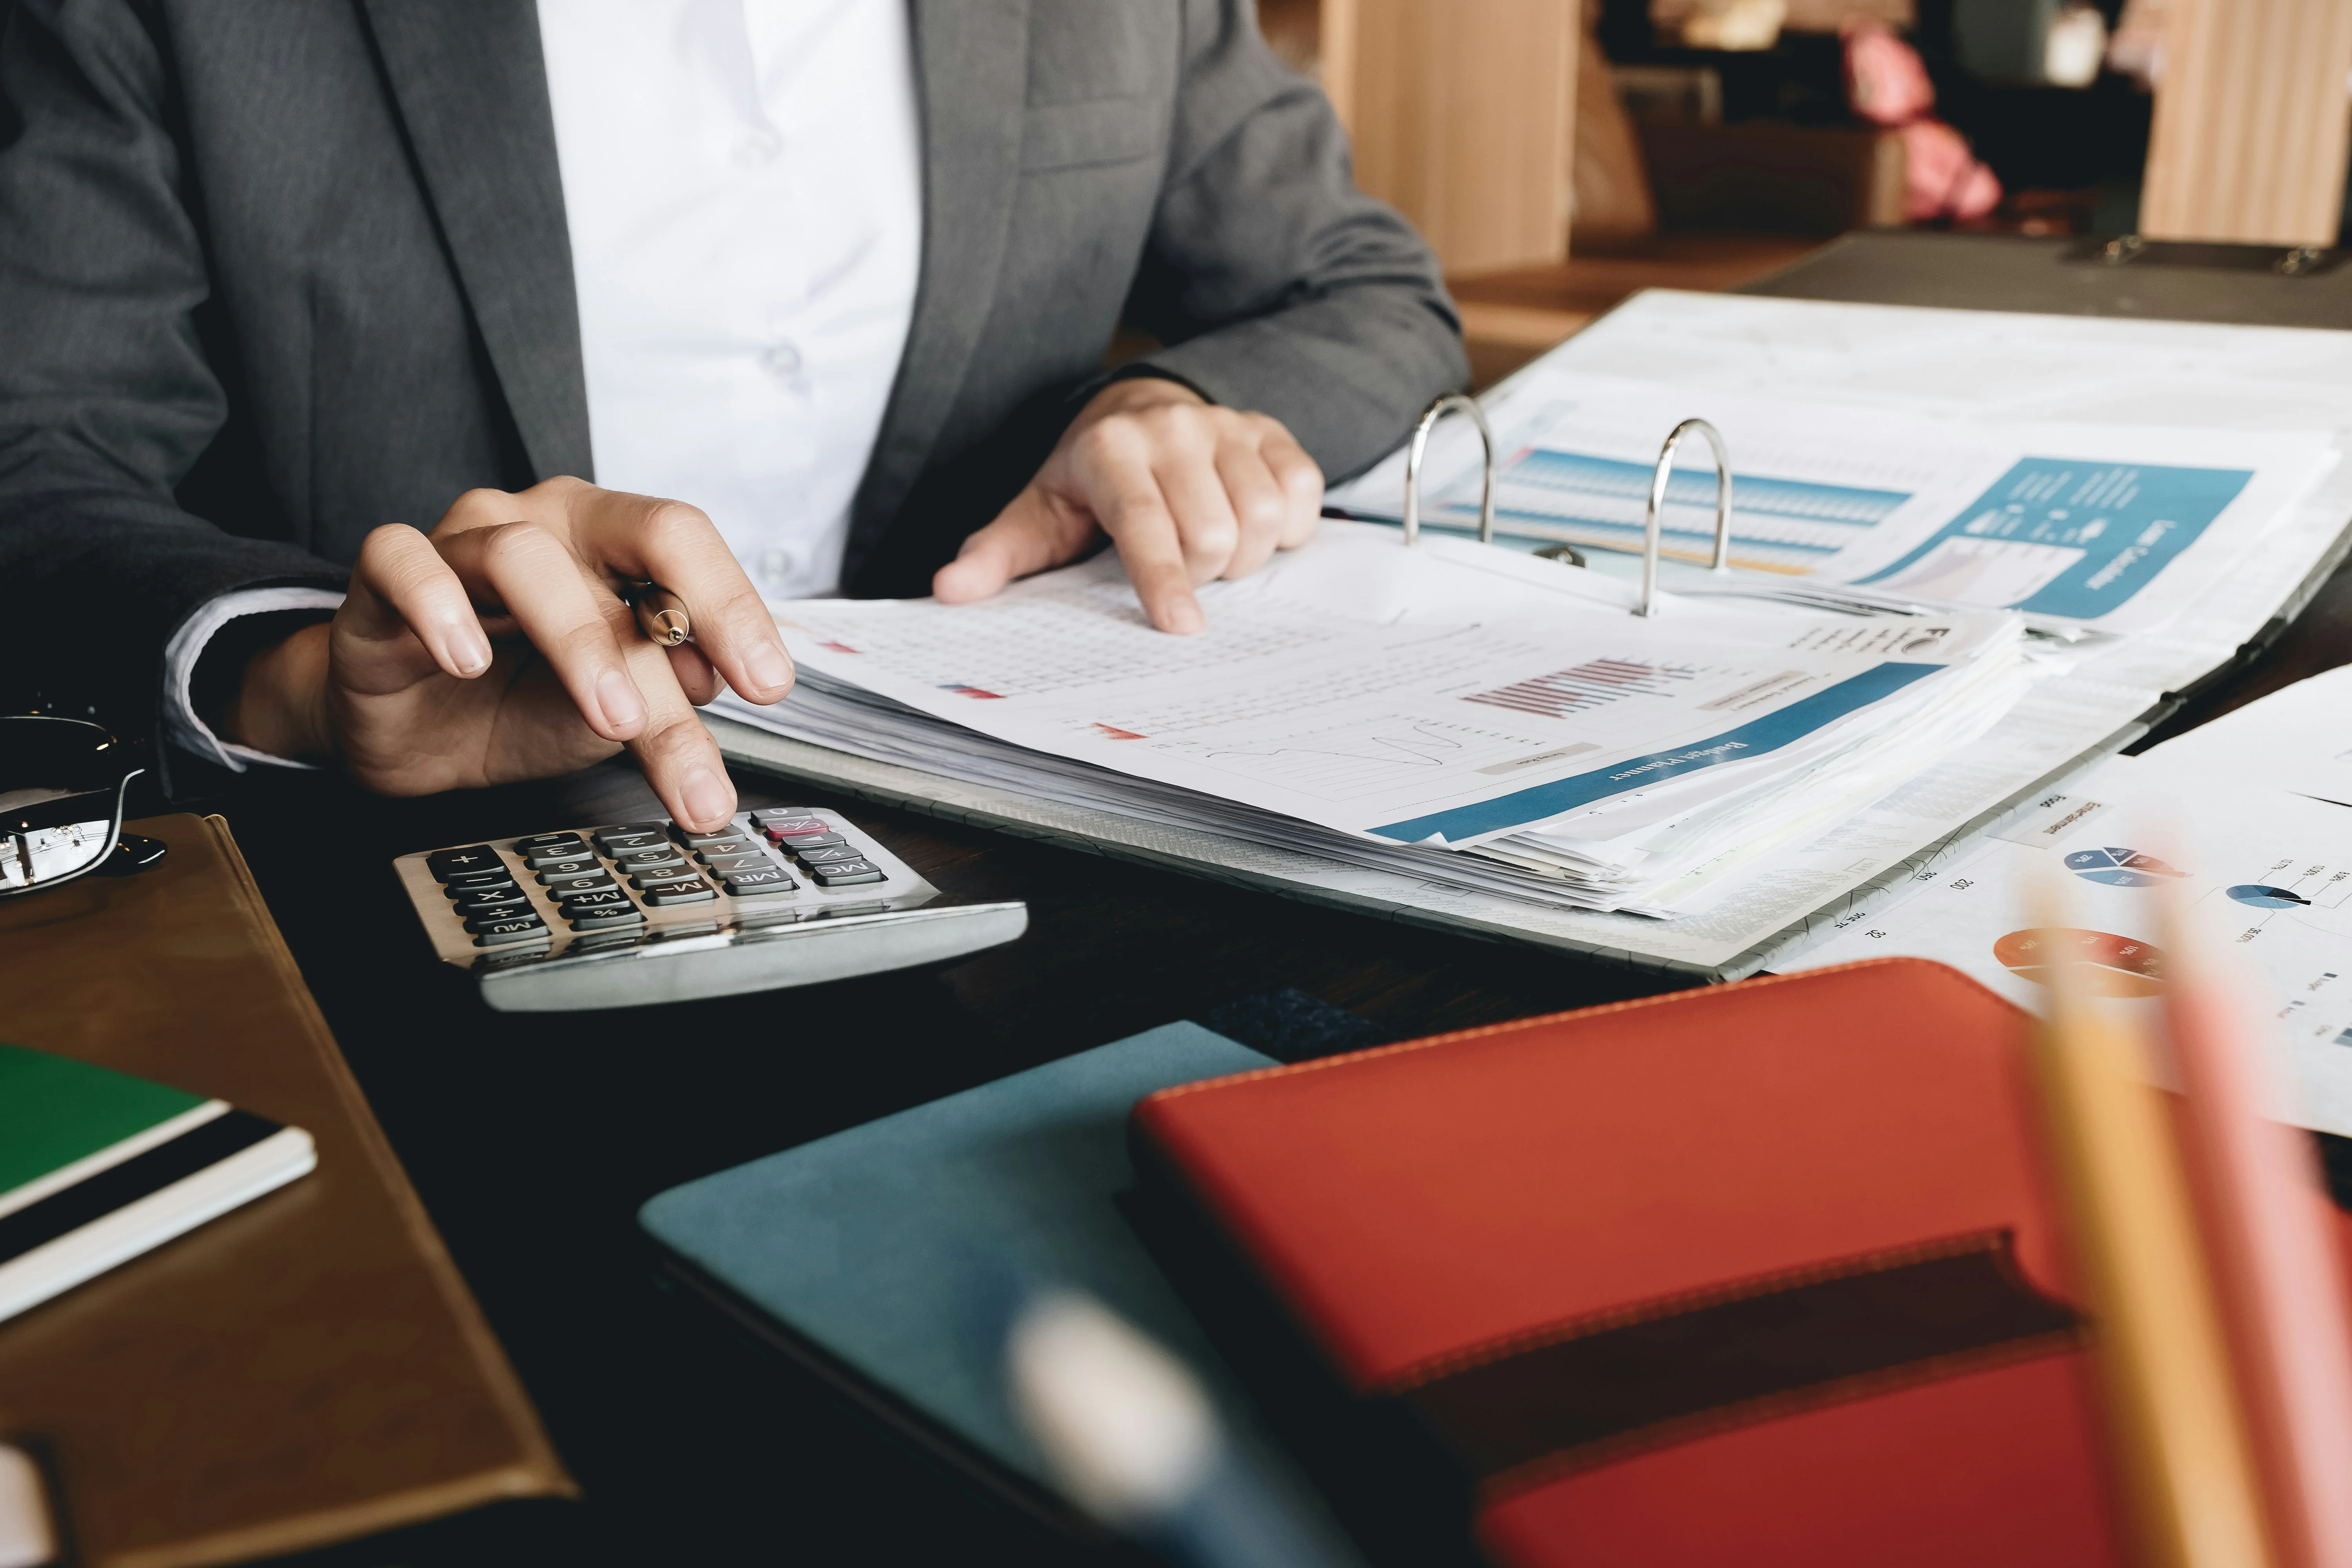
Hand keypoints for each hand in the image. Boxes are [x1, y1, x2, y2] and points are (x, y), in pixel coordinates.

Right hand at [225, 477, 794, 830]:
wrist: (412, 737)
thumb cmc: (516, 702)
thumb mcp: (612, 715)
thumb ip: (666, 690)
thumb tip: (715, 676)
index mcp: (613, 545)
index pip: (689, 548)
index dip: (735, 608)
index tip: (770, 685)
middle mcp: (547, 524)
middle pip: (637, 528)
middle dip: (691, 606)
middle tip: (721, 691)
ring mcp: (464, 544)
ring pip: (525, 555)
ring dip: (580, 639)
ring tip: (612, 716)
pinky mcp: (382, 581)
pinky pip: (402, 561)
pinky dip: (436, 604)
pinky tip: (466, 659)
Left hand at [931, 379, 1322, 632]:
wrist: (1137, 411)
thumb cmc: (1089, 480)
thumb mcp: (1038, 514)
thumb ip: (998, 555)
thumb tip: (952, 590)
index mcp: (1111, 451)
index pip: (1145, 524)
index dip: (1164, 580)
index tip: (1181, 627)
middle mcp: (1173, 428)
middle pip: (1213, 532)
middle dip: (1202, 572)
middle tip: (1181, 569)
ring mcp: (1227, 426)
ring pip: (1263, 517)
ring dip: (1244, 554)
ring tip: (1212, 548)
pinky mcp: (1271, 430)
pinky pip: (1303, 494)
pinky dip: (1287, 527)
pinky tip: (1251, 526)